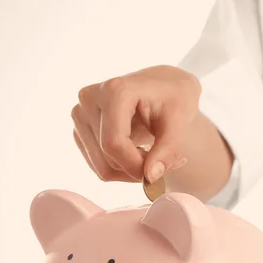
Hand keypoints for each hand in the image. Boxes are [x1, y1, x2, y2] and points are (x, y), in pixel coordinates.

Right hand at [71, 65, 200, 182]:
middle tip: (168, 163)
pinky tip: (143, 154)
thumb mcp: (181, 120)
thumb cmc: (175, 97)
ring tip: (157, 158)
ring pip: (102, 167)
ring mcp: (81, 115)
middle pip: (107, 158)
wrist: (165, 85)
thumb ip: (168, 149)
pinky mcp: (81, 129)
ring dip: (132, 171)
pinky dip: (123, 168)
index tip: (163, 171)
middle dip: (139, 169)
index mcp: (113, 91)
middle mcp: (89, 100)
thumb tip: (150, 177)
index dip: (136, 166)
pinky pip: (99, 165)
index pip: (114, 143)